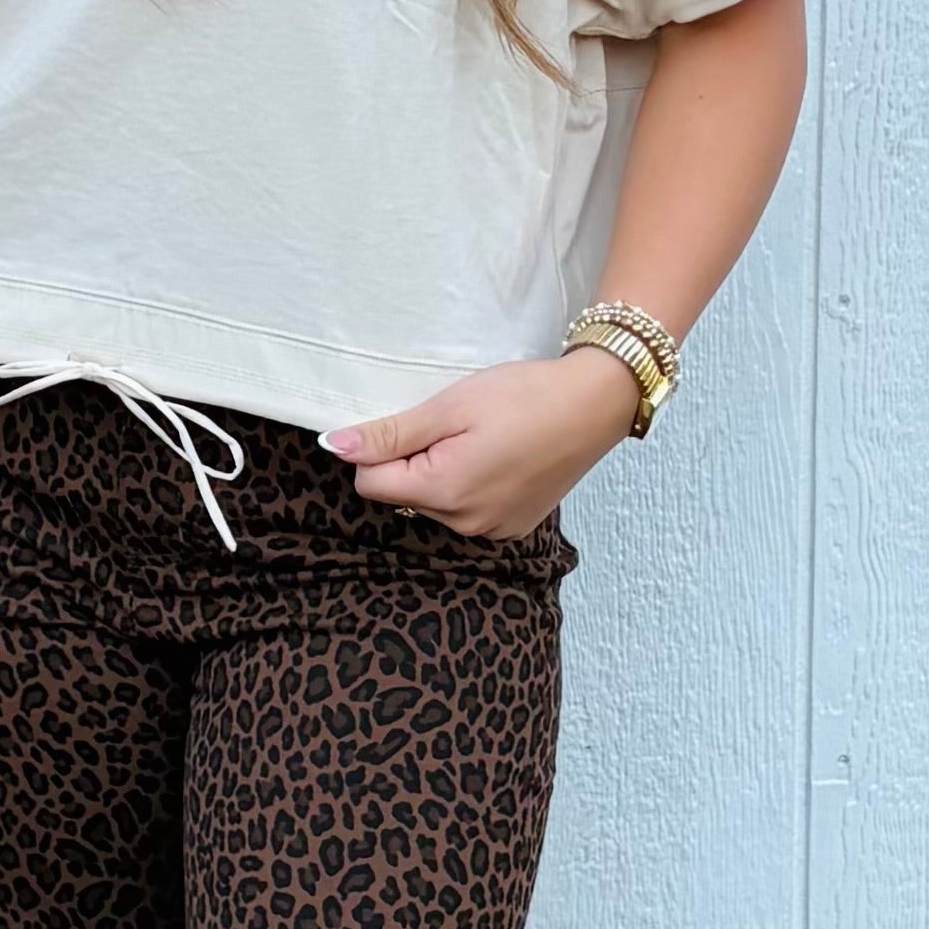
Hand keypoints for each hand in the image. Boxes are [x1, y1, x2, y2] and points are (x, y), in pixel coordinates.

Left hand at [320, 348, 643, 539]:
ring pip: (434, 503)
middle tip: (454, 424)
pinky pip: (466, 511)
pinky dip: (469, 484)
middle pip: (403, 494)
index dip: (379, 447)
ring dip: (441, 472)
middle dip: (413, 459)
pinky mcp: (513, 527)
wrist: (595, 404)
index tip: (412, 420)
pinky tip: (497, 455)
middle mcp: (466, 525)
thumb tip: (334, 447)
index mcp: (445, 493)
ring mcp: (493, 531)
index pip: (371, 482)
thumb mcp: (450, 406)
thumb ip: (390, 433)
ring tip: (480, 436)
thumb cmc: (524, 396)